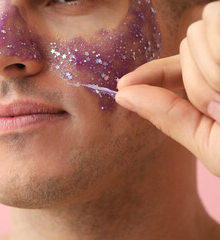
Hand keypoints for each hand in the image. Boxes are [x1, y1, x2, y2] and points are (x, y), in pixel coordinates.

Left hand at [115, 1, 219, 176]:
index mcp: (217, 85)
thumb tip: (123, 95)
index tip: (122, 84)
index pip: (174, 69)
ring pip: (203, 26)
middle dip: (196, 77)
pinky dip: (219, 52)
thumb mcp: (212, 143)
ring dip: (212, 63)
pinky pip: (218, 19)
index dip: (148, 73)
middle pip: (188, 44)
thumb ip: (169, 117)